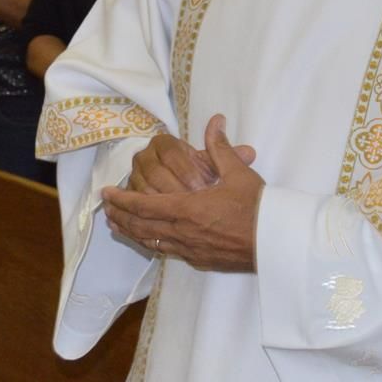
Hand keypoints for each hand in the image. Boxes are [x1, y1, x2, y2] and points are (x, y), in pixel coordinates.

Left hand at [101, 116, 263, 271]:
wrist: (276, 243)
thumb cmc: (257, 208)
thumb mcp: (238, 173)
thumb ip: (220, 147)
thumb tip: (214, 121)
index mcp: (187, 209)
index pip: (144, 205)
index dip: (122, 200)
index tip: (106, 193)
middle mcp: (182, 232)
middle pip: (140, 226)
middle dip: (120, 216)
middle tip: (106, 210)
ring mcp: (189, 250)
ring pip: (150, 243)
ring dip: (131, 233)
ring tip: (117, 226)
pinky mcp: (199, 260)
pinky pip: (167, 252)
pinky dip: (151, 245)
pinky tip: (149, 241)